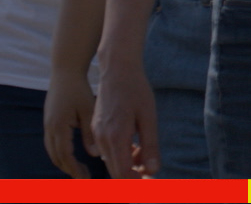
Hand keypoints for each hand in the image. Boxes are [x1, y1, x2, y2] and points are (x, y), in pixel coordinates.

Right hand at [44, 71, 97, 177]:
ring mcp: (47, 125)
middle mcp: (50, 128)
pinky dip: (61, 153)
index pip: (66, 156)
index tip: (86, 179)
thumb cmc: (79, 88)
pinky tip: (72, 154)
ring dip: (64, 162)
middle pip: (56, 157)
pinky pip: (52, 143)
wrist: (65, 70)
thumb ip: (90, 132)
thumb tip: (95, 155)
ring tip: (79, 170)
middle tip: (84, 178)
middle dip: (70, 169)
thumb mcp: (88, 109)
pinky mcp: (49, 121)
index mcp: (59, 127)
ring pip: (52, 152)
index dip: (75, 170)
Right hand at [90, 54, 158, 178]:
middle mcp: (102, 139)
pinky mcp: (96, 128)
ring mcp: (96, 134)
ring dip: (128, 164)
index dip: (136, 182)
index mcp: (115, 137)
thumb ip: (150, 145)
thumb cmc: (136, 90)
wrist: (117, 69)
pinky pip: (107, 150)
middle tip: (151, 171)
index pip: (123, 173)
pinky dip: (121, 153)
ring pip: (111, 161)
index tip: (151, 182)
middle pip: (116, 171)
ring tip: (145, 153)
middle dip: (133, 175)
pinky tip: (135, 144)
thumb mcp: (149, 117)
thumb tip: (154, 170)